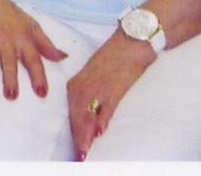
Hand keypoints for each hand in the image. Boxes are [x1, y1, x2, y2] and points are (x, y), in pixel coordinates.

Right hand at [0, 0, 65, 98]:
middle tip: (11, 96)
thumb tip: (64, 58)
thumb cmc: (8, 13)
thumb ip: (46, 44)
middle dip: (10, 79)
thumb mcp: (31, 25)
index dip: (38, 77)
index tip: (42, 93)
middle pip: (10, 62)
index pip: (34, 59)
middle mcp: (6, 40)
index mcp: (23, 38)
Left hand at [67, 33, 153, 158]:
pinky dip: (101, 120)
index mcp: (75, 86)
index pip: (71, 115)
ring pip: (87, 116)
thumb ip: (91, 100)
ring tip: (84, 153)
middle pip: (76, 118)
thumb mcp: (95, 81)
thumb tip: (93, 124)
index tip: (75, 150)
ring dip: (86, 136)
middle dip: (78, 140)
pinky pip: (105, 107)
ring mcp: (96, 87)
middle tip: (79, 158)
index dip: (74, 134)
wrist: (129, 42)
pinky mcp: (112, 87)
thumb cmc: (113, 62)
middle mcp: (81, 87)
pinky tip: (99, 132)